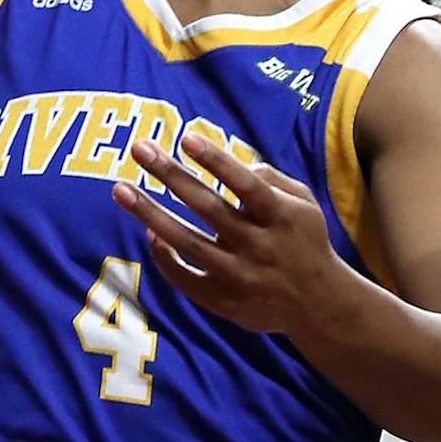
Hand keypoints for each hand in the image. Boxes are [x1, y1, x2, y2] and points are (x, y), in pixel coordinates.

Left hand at [113, 133, 345, 335]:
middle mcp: (258, 245)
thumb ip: (272, 178)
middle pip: (207, 207)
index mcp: (280, 216)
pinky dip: (163, 256)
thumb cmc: (303, 240)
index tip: (185, 137)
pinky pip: (184, 277)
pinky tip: (149, 233)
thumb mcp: (302, 204)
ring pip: (186, 242)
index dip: (216, 160)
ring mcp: (239, 275)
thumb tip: (234, 162)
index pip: (246, 184)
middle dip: (170, 175)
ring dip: (150, 214)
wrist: (320, 304)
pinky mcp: (223, 301)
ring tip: (120, 190)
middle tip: (139, 147)